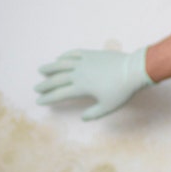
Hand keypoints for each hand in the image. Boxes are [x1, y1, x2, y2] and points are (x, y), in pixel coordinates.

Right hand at [34, 48, 153, 120]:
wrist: (134, 70)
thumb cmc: (122, 90)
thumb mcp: (108, 106)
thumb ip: (94, 113)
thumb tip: (82, 117)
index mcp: (81, 87)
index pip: (60, 94)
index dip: (48, 98)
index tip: (39, 101)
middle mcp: (79, 73)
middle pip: (57, 79)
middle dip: (45, 85)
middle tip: (36, 88)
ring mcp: (84, 61)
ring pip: (62, 64)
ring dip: (51, 67)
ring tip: (41, 70)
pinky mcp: (91, 54)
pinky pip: (74, 53)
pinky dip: (65, 56)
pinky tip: (59, 58)